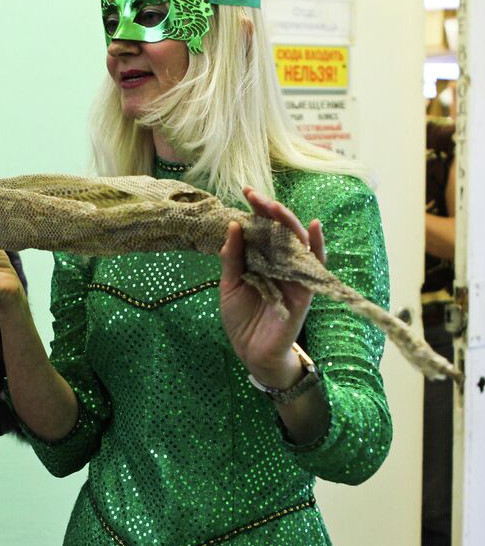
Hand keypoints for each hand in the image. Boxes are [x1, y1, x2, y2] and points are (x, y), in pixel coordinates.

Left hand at [219, 187, 325, 386]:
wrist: (251, 352)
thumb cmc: (241, 320)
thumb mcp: (229, 286)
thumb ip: (233, 259)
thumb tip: (233, 226)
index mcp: (262, 260)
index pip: (263, 229)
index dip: (257, 210)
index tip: (246, 192)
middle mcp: (280, 263)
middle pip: (281, 230)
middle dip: (270, 210)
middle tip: (254, 195)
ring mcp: (294, 275)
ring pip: (297, 241)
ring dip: (288, 221)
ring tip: (274, 206)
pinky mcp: (304, 290)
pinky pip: (315, 265)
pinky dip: (317, 245)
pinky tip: (314, 226)